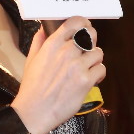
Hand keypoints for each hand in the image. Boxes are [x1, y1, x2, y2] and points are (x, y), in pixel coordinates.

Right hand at [11, 17, 104, 133]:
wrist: (34, 111)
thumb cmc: (32, 87)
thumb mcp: (31, 59)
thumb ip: (39, 41)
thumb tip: (44, 28)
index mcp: (52, 44)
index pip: (74, 22)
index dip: (83, 23)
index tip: (85, 27)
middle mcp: (66, 51)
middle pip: (90, 34)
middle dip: (92, 40)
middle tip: (88, 49)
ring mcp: (77, 66)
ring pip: (99, 52)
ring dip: (95, 59)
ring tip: (88, 68)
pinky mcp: (86, 81)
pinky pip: (101, 69)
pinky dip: (99, 74)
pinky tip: (91, 79)